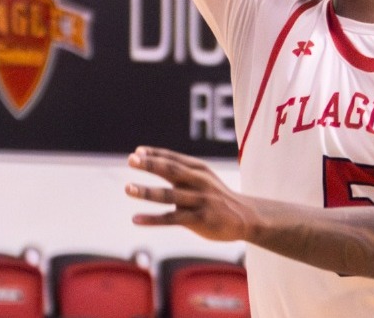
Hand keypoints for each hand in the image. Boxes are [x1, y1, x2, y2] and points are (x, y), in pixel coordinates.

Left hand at [126, 146, 253, 241]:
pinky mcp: (199, 220)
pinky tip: (136, 219)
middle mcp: (200, 182)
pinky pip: (172, 219)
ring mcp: (200, 201)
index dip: (155, 154)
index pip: (174, 159)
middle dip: (150, 165)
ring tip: (128, 188)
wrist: (245, 217)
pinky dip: (153, 219)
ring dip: (147, 191)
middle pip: (171, 171)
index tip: (137, 152)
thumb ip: (180, 171)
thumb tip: (151, 159)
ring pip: (169, 195)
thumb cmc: (217, 196)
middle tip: (131, 160)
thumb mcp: (203, 178)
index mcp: (199, 169)